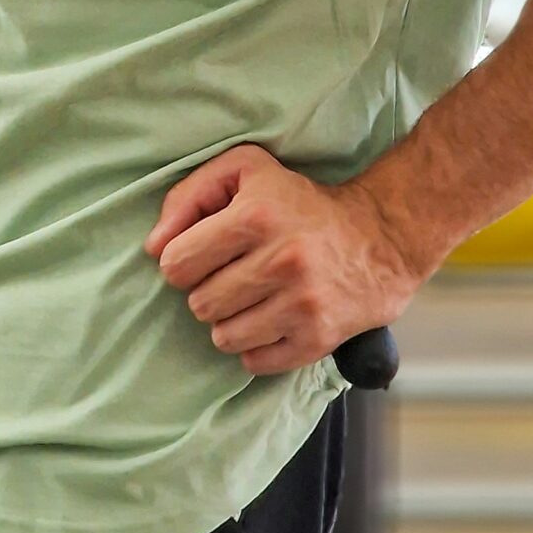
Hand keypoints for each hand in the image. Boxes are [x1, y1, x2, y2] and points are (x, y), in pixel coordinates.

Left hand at [143, 143, 424, 377]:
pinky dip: (254, 347)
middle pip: (199, 303)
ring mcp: (301, 304)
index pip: (176, 263)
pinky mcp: (318, 338)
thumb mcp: (244, 171)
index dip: (181, 261)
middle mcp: (279, 261)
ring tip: (251, 298)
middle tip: (231, 276)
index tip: (201, 256)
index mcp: (255, 216)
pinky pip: (255, 362)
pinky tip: (270, 319)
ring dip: (228, 321)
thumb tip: (152, 247)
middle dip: (205, 291)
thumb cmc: (299, 201)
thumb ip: (188, 196)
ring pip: (223, 337)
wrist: (380, 237)